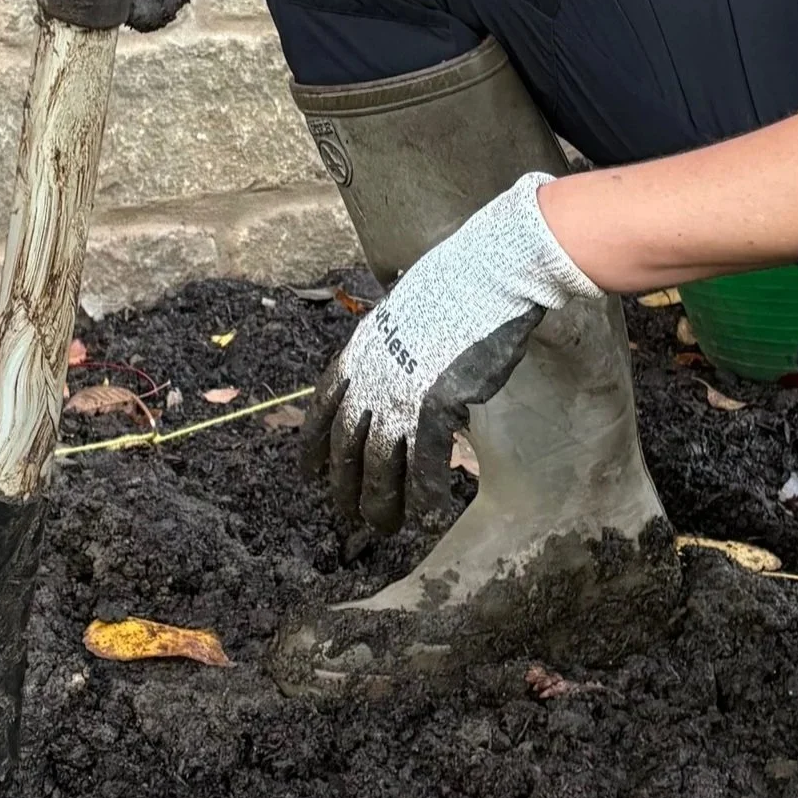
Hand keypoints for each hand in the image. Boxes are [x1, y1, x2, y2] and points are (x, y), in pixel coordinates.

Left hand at [304, 173, 600, 532]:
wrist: (489, 271)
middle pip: (346, 443)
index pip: (324, 406)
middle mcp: (372, 373)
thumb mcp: (405, 311)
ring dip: (379, 500)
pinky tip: (425, 512)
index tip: (308, 474)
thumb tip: (398, 367)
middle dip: (343, 486)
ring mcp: (401, 390)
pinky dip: (421, 491)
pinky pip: (422, 460)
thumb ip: (393, 346)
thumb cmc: (457, 283)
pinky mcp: (435, 403)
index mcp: (360, 348)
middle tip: (344, 517)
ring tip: (382, 527)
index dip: (314, 445)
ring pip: (378, 461)